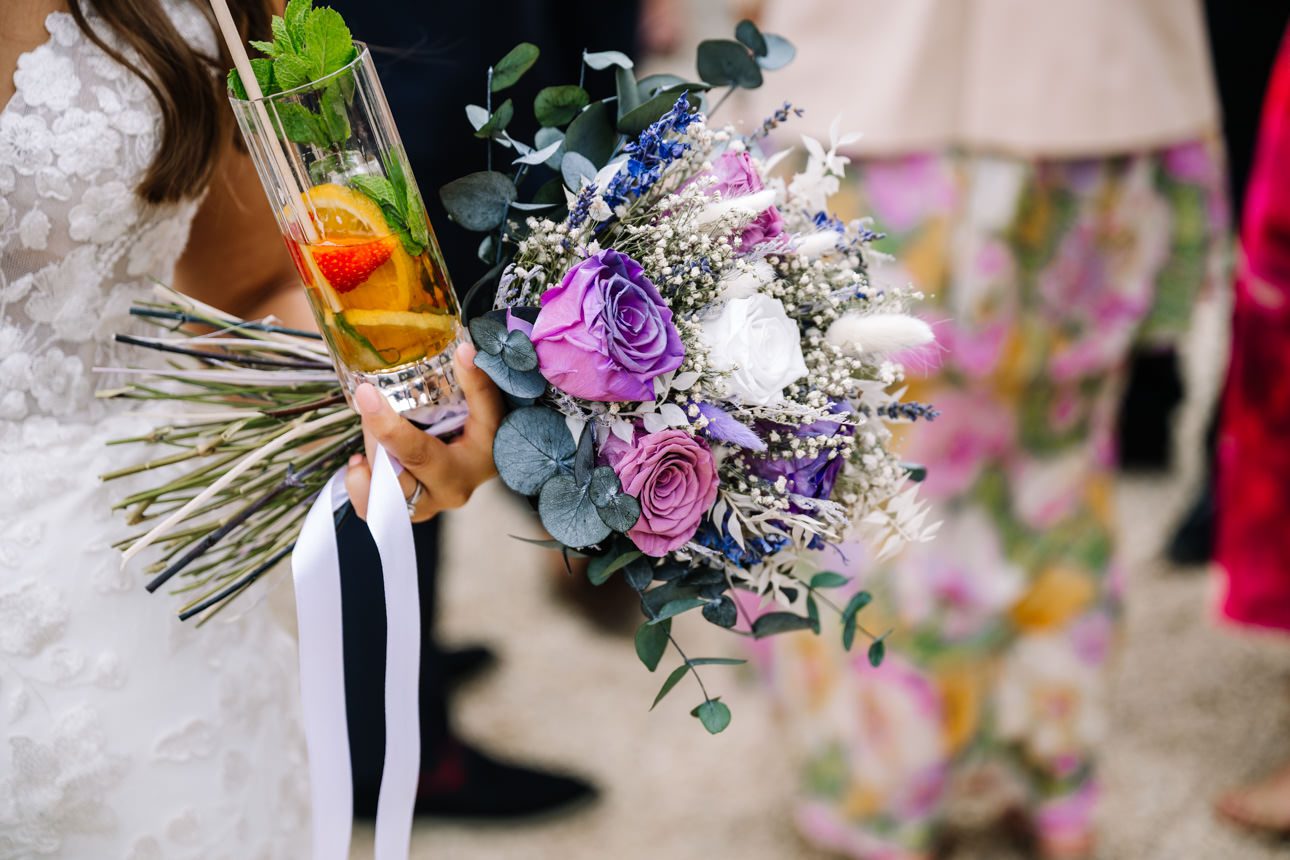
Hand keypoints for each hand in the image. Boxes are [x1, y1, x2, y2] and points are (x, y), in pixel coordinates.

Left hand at [344, 343, 503, 521]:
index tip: (365, 393)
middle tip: (370, 401)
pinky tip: (364, 461)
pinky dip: (361, 482)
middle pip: (393, 474)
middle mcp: (448, 493)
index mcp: (469, 468)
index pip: (421, 451)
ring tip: (374, 428)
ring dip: (371, 455)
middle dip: (377, 437)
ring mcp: (427, 507)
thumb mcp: (489, 411)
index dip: (388, 425)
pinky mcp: (408, 513)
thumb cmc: (487, 434)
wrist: (485, 463)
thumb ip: (477, 383)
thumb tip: (464, 348)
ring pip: (383, 491)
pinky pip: (371, 508)